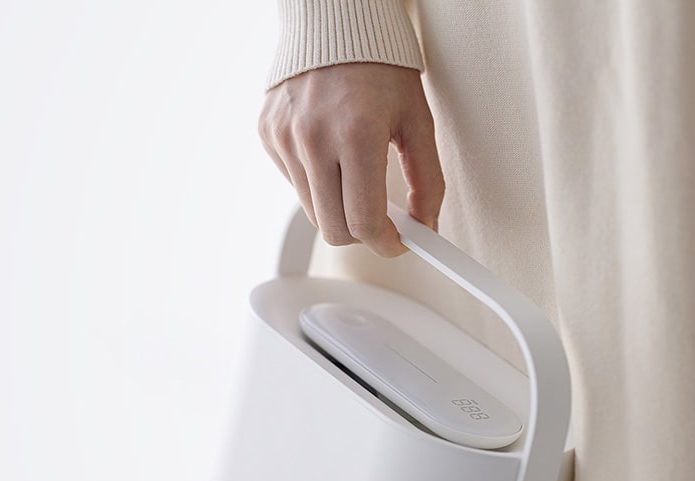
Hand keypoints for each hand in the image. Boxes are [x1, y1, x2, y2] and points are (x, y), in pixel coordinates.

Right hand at [259, 63, 443, 257]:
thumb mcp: (417, 120)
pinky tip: (330, 154)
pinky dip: (317, 182)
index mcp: (356, 133)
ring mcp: (284, 138)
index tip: (398, 243)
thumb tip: (425, 226)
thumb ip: (427, 179)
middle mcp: (312, 138)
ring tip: (357, 177)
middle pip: (334, 228)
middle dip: (362, 234)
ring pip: (313, 211)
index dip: (386, 244)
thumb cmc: (380, 66)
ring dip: (339, 207)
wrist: (334, 22)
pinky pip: (295, 183)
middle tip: (382, 220)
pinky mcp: (267, 135)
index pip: (364, 222)